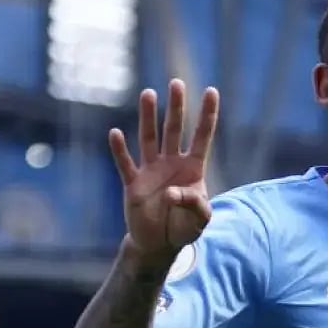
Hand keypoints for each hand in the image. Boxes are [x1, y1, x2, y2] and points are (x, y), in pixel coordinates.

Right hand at [110, 78, 219, 261]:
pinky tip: (116, 133)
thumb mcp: (200, 220)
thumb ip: (194, 204)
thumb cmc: (184, 229)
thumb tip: (172, 193)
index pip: (202, 137)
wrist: (159, 244)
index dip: (207, 115)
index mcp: (192, 169)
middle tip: (177, 83)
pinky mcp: (133, 184)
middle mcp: (171, 164)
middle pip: (174, 130)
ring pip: (149, 138)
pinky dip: (120, 149)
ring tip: (148, 94)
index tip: (212, 91)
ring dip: (148, 117)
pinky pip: (125, 164)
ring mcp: (151, 171)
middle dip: (176, 107)